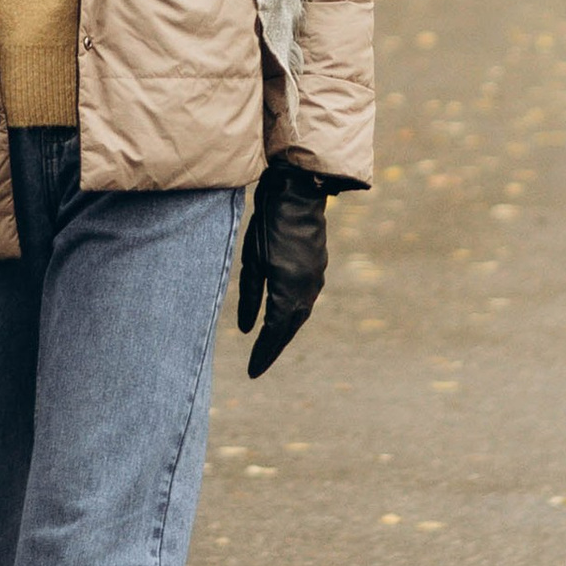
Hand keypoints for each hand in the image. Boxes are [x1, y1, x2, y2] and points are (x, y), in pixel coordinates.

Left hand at [236, 157, 330, 377]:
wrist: (300, 192)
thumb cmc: (269, 224)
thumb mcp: (252, 261)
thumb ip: (251, 296)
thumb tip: (247, 330)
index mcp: (288, 292)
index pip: (274, 333)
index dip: (263, 354)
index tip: (252, 372)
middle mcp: (306, 291)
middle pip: (289, 329)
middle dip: (274, 349)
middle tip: (259, 366)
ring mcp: (315, 279)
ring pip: (299, 316)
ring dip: (284, 332)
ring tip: (269, 346)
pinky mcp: (318, 268)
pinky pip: (306, 301)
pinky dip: (293, 314)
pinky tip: (284, 315)